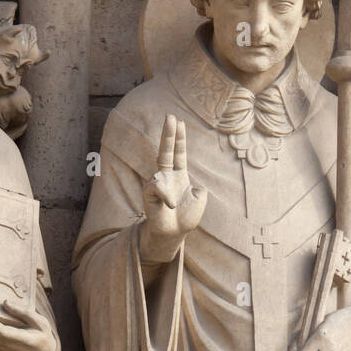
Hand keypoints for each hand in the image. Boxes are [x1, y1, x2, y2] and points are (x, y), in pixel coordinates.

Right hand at [139, 114, 206, 265]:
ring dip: (170, 189)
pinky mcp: (149, 194)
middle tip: (170, 116)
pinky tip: (170, 205)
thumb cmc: (186, 219)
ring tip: (173, 206)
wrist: (175, 234)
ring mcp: (158, 185)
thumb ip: (200, 188)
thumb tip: (196, 186)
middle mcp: (167, 177)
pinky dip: (166, 195)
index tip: (179, 121)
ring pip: (161, 173)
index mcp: (179, 176)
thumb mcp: (200, 200)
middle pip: (166, 151)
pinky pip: (157, 187)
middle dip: (168, 134)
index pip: (179, 153)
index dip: (179, 138)